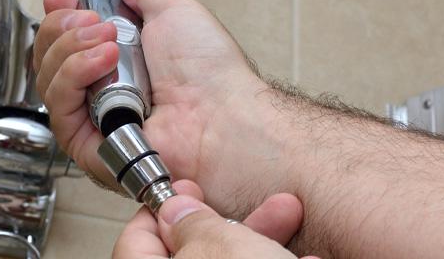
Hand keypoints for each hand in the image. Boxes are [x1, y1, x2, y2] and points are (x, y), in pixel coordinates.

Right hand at [33, 0, 275, 211]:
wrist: (221, 111)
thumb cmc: (209, 71)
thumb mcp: (175, 13)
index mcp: (122, 62)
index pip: (69, 40)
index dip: (58, 17)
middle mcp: (104, 92)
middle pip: (50, 58)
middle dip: (63, 28)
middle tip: (93, 20)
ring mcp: (96, 120)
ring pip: (49, 80)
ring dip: (72, 50)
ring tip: (109, 42)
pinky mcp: (90, 147)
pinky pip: (59, 110)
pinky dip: (73, 77)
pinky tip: (103, 61)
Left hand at [113, 179, 316, 258]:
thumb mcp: (220, 248)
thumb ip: (192, 224)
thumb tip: (176, 210)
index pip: (135, 238)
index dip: (162, 209)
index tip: (189, 192)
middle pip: (192, 248)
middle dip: (234, 218)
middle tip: (250, 201)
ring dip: (265, 236)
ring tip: (291, 215)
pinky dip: (280, 258)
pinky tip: (308, 254)